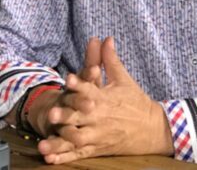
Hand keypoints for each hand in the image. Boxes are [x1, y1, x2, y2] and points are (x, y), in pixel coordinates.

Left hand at [38, 37, 173, 164]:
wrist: (153, 129)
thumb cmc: (136, 102)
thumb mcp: (124, 79)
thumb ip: (110, 60)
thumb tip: (106, 38)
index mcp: (105, 99)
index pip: (90, 90)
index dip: (79, 84)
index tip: (68, 79)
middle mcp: (100, 117)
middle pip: (80, 117)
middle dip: (65, 116)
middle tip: (51, 115)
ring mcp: (98, 135)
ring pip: (77, 139)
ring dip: (60, 142)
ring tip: (44, 144)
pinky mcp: (98, 149)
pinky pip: (79, 155)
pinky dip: (64, 158)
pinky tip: (50, 159)